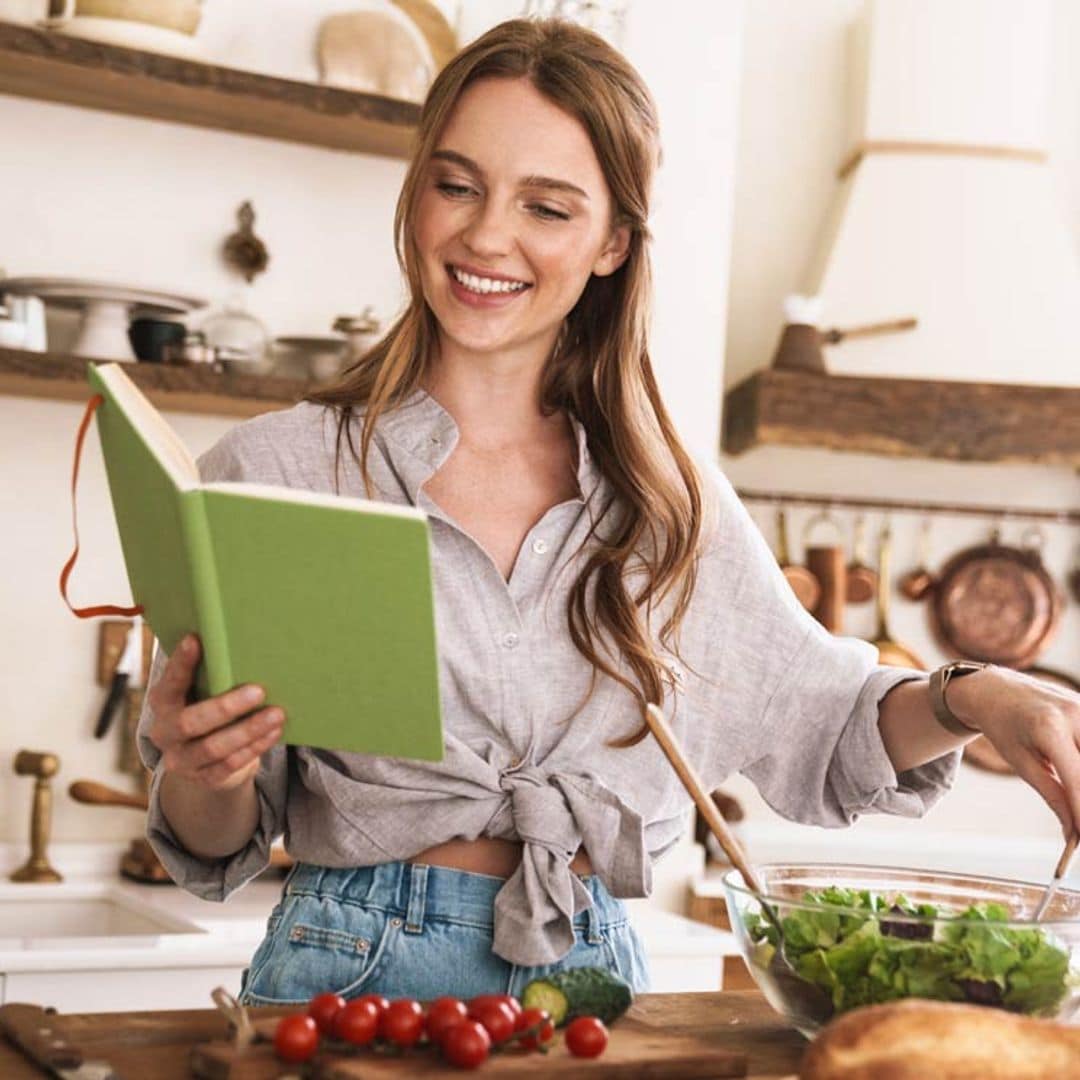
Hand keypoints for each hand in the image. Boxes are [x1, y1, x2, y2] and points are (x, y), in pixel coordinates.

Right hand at [145, 634, 284, 790]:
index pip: (169, 684)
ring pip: (214, 748)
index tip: (196, 639)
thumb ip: (210, 676)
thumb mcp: (201, 693)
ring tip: (277, 713)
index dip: (181, 664)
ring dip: (249, 730)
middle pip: (191, 723)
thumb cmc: (207, 709)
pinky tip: (274, 731)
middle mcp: (165, 734)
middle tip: (258, 691)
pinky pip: (230, 765)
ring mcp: (182, 760)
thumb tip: (242, 644)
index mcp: (162, 704)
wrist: (204, 761)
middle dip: (226, 707)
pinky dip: (255, 747)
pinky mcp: (204, 778)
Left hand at [949, 666, 1079, 835]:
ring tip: (1067, 793)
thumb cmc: (1004, 728)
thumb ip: (1053, 796)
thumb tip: (1074, 834)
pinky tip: (1074, 774)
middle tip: (1078, 826)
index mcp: (1049, 729)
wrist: (996, 689)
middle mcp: (1075, 714)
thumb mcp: (1021, 763)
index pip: (1078, 780)